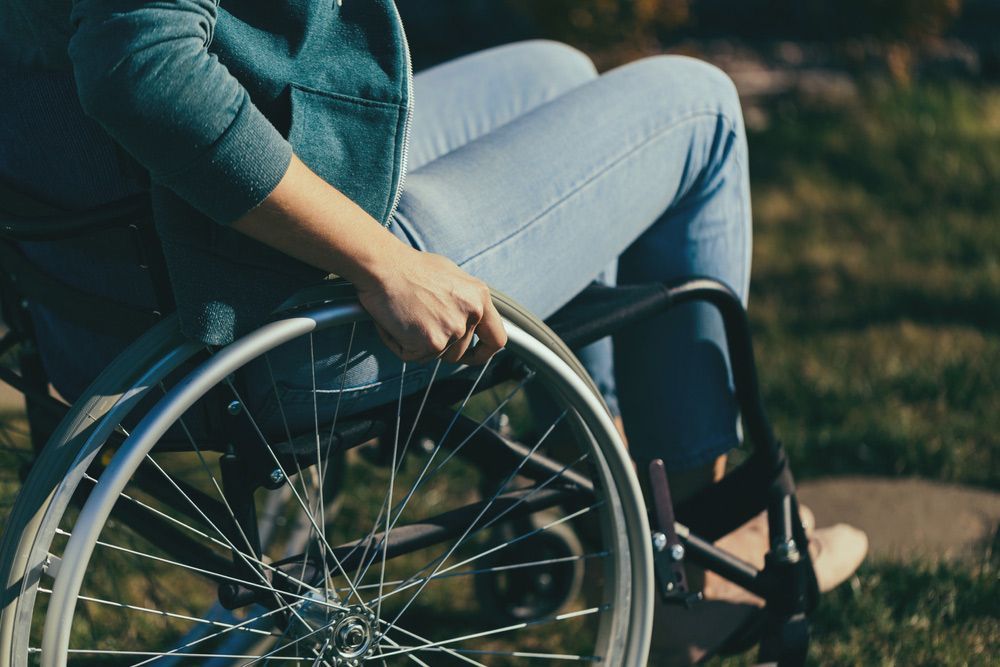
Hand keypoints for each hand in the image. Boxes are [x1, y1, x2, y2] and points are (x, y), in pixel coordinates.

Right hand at [355, 244, 506, 363]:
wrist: (384, 265)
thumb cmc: (408, 268)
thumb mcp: (450, 278)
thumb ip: (463, 302)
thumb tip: (464, 320)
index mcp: (480, 297)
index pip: (496, 338)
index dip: (483, 352)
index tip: (472, 356)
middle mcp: (472, 314)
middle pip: (458, 352)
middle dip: (436, 345)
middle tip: (415, 322)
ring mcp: (454, 329)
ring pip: (435, 356)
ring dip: (416, 344)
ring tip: (403, 315)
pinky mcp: (433, 342)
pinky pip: (412, 356)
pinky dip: (398, 344)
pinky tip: (393, 321)